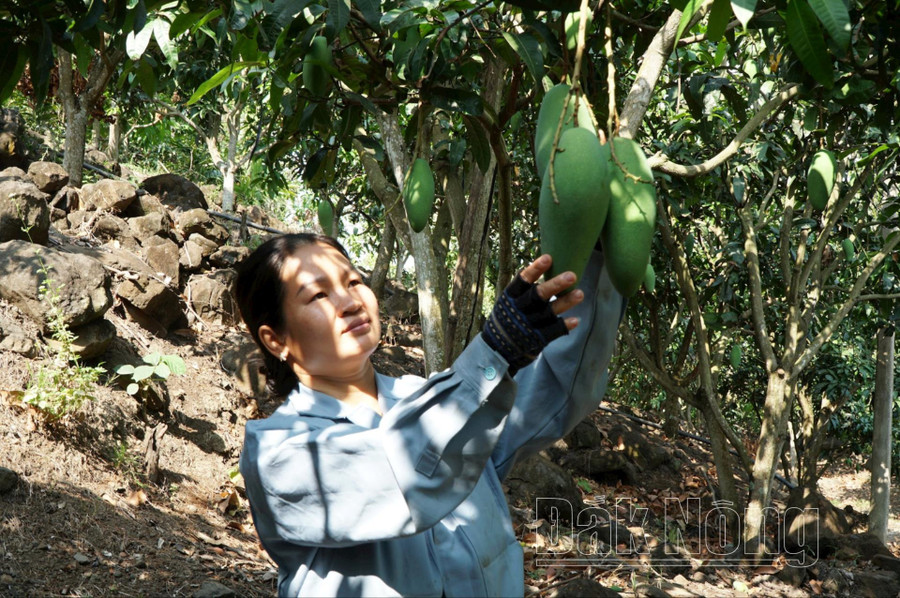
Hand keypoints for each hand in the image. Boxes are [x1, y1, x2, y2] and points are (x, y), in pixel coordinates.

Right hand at [482, 254, 582, 372]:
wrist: (497, 349)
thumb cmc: (508, 317)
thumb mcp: (509, 301)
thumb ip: (525, 289)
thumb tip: (548, 265)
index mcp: (510, 297)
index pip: (522, 280)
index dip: (535, 269)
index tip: (548, 258)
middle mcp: (518, 309)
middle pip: (537, 295)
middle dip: (555, 285)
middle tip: (572, 275)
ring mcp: (527, 324)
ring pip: (548, 312)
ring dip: (565, 302)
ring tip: (580, 294)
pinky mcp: (536, 338)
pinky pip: (551, 331)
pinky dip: (563, 325)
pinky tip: (576, 320)